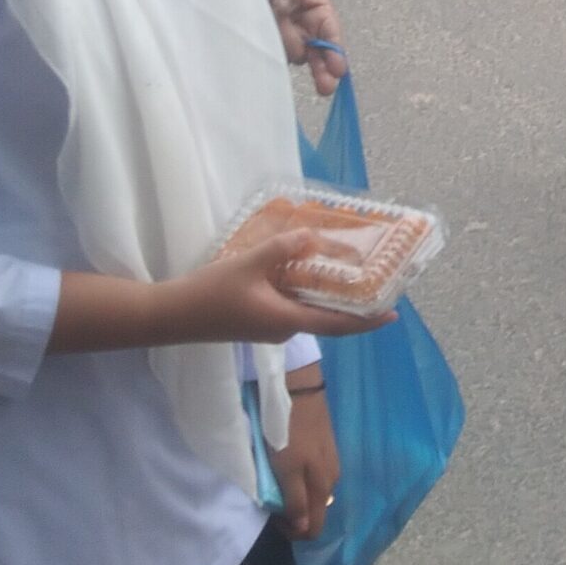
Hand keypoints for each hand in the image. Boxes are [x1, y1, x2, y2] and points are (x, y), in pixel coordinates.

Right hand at [175, 230, 392, 345]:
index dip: (367, 322)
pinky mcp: (258, 320)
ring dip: (327, 293)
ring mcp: (271, 326)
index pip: (337, 324)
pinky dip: (305, 290)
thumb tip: (311, 236)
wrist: (173, 316)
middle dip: (352, 303)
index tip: (393, 314)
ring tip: (344, 268)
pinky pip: (292, 306)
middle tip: (373, 280)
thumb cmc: (210, 294)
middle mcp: (285, 328)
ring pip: (308, 309)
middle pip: (327, 317)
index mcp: (288, 320)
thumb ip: (281, 249)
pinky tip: (305, 268)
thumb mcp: (248, 264)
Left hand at [260, 0, 346, 94]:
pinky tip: (266, 39)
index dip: (336, 53)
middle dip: (323, 72)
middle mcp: (308, 35)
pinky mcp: (271, 49)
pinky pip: (274, 55)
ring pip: (293, 56)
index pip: (332, 36)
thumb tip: (287, 8)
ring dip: (287, 47)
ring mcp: (290, 45)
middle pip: (320, 59)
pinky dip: (271, 51)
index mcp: (321, 16)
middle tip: (325, 87)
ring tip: (277, 20)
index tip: (338, 68)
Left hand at [267, 382, 339, 539]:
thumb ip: (296, 500)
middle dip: (295, 514)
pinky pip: (314, 474)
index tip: (273, 519)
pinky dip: (301, 478)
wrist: (298, 389)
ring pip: (315, 492)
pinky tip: (289, 465)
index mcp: (324, 487)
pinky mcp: (326, 445)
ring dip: (297, 495)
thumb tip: (305, 528)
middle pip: (315, 510)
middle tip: (272, 500)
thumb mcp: (288, 469)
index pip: (314, 527)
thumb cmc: (288, 432)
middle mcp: (332, 478)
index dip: (293, 531)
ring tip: (277, 481)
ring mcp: (331, 460)